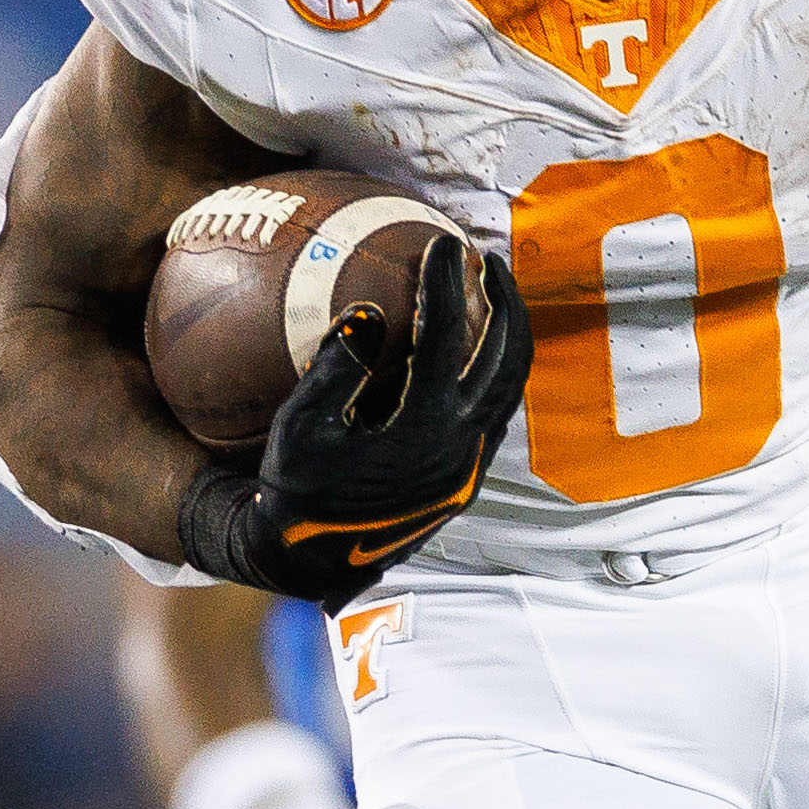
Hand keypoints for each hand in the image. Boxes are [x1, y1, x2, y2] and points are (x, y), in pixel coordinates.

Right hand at [177, 237, 530, 604]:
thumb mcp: (299, 429)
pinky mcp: (467, 477)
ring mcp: (470, 466)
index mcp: (422, 432)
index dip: (447, 283)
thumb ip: (335, 368)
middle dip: (504, 301)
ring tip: (493, 296)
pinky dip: (494, 370)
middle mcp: (460, 448)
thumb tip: (369, 311)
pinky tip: (475, 348)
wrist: (314, 565)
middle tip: (486, 260)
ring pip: (511, 387)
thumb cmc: (297, 493)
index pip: (448, 339)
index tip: (441, 243)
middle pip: (507, 358)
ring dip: (509, 336)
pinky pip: (495, 410)